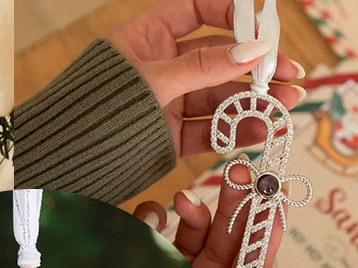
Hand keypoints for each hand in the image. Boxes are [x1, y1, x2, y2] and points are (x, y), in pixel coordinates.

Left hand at [108, 0, 305, 158]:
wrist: (65, 163)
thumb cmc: (95, 111)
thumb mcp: (153, 81)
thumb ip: (203, 67)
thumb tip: (255, 50)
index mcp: (149, 36)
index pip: (200, 9)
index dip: (234, 13)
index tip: (266, 26)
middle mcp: (161, 66)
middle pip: (218, 58)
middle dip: (257, 68)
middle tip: (292, 76)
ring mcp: (166, 102)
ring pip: (217, 97)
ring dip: (253, 102)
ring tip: (287, 107)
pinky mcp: (167, 136)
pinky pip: (206, 130)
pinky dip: (232, 130)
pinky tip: (260, 129)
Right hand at [135, 162, 304, 267]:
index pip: (253, 258)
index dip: (264, 226)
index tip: (271, 195)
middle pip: (226, 238)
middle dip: (234, 204)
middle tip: (239, 172)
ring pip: (192, 231)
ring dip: (193, 210)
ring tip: (183, 198)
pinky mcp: (143, 264)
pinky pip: (153, 234)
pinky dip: (153, 218)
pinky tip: (152, 216)